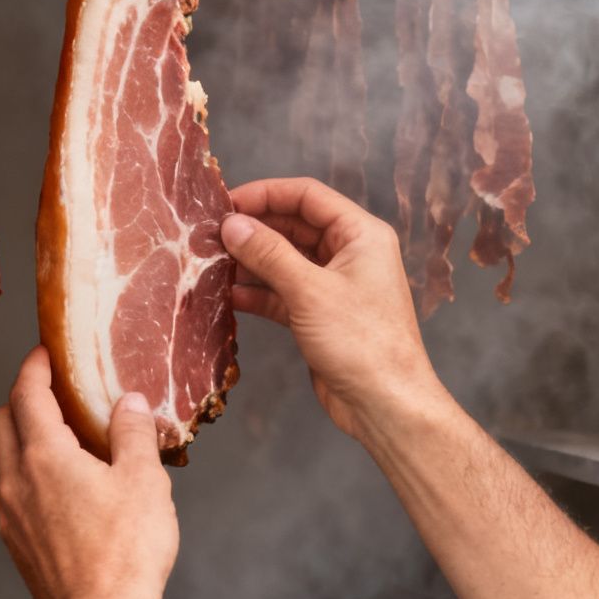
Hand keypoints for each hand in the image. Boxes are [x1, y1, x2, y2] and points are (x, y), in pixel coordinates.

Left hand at [0, 347, 177, 598]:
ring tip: (66, 439)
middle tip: (54, 390)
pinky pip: (14, 494)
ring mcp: (10, 516)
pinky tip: (66, 487)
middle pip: (3, 422)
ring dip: (25, 439)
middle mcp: (15, 481)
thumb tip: (128, 401)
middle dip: (22, 398)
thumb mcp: (144, 480)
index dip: (34, 366)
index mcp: (44, 456)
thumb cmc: (126, 551)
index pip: (27, 394)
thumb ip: (132, 433)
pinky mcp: (17, 545)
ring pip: (5, 460)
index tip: (45, 352)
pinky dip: (30, 474)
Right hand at [219, 177, 450, 444]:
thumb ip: (269, 253)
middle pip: (295, 226)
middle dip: (255, 229)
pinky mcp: (321, 316)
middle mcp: (350, 254)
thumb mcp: (309, 291)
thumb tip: (232, 224)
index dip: (265, 194)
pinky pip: (284, 293)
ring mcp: (336, 286)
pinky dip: (258, 292)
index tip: (226, 202)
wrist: (386, 404)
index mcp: (361, 235)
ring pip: (286, 261)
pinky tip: (229, 295)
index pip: (307, 196)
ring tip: (212, 262)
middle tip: (212, 234)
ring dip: (252, 261)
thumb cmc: (362, 343)